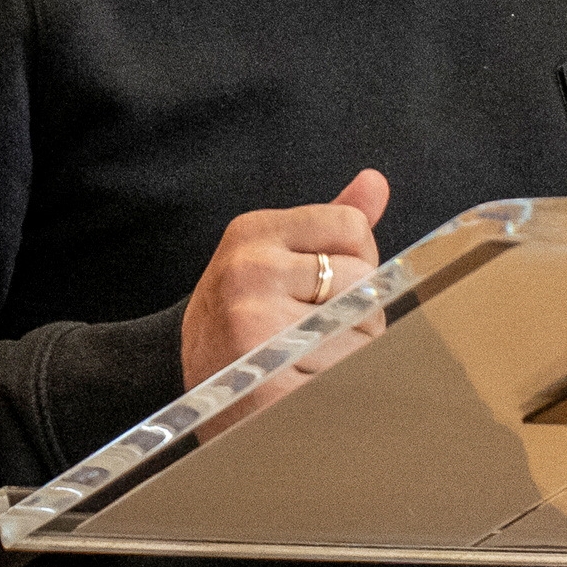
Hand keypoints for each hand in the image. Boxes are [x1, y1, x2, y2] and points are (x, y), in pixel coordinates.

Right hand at [179, 169, 392, 388]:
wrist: (190, 382)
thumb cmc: (242, 313)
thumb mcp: (272, 255)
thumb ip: (327, 223)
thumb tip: (376, 181)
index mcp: (253, 233)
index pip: (352, 227)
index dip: (354, 258)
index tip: (325, 282)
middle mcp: (250, 271)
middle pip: (364, 281)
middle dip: (356, 310)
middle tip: (313, 326)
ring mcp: (255, 324)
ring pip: (363, 333)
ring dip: (348, 351)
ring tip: (304, 355)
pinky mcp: (267, 377)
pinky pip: (346, 374)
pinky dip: (337, 385)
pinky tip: (301, 381)